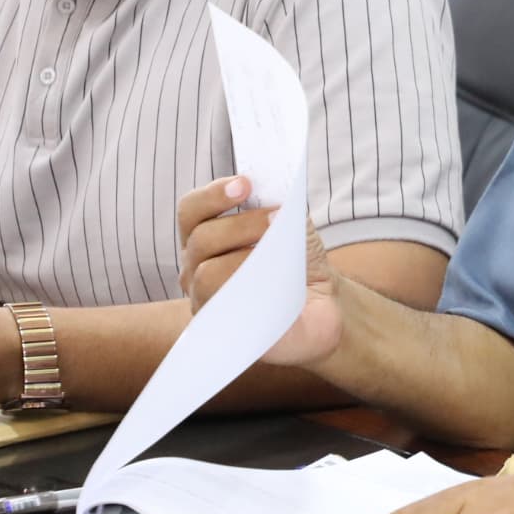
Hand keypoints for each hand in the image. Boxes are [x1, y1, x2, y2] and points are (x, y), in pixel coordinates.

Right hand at [177, 176, 339, 365]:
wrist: (321, 307)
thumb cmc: (297, 264)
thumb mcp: (294, 229)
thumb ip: (281, 209)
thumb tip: (275, 193)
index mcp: (206, 237)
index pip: (191, 210)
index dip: (213, 195)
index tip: (245, 184)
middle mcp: (195, 267)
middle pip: (201, 238)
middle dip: (242, 224)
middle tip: (278, 219)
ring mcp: (203, 300)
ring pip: (207, 274)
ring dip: (246, 258)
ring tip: (280, 254)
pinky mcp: (219, 329)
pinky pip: (222, 312)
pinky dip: (248, 295)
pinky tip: (273, 287)